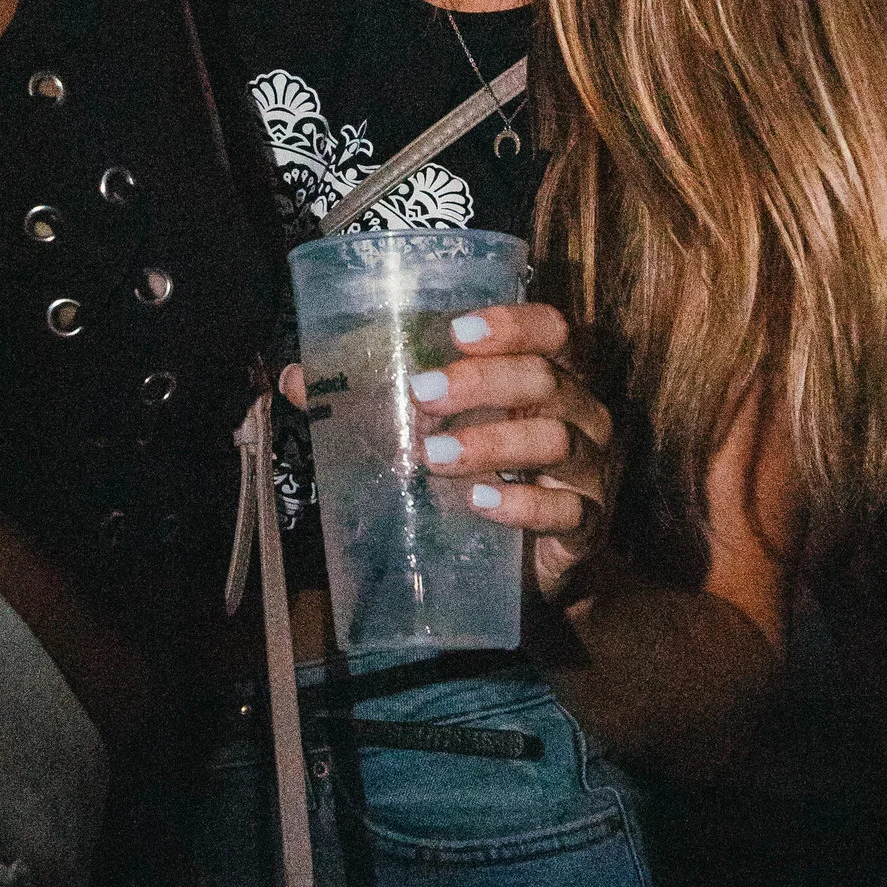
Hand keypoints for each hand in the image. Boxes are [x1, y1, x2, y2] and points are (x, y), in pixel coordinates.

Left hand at [283, 299, 616, 600]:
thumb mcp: (433, 428)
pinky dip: (522, 505)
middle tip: (421, 393)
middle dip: (482, 382)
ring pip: (556, 441)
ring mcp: (589, 470)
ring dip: (491, 444)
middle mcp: (579, 413)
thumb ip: (371, 401)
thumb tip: (297, 377)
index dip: (513, 323)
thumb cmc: (481, 473)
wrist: (524, 564)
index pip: (551, 330)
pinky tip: (481, 504)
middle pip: (548, 380)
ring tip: (433, 455)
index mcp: (547, 375)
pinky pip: (565, 511)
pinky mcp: (585, 525)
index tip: (456, 329)